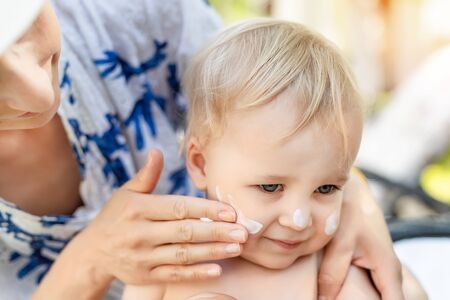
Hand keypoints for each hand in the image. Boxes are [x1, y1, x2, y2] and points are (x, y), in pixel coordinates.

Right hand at [35, 150, 246, 298]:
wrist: (93, 253)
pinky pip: (174, 275)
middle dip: (216, 232)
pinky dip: (195, 273)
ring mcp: (143, 257)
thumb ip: (146, 175)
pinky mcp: (145, 276)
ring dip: (212, 251)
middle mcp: (140, 233)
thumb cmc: (115, 217)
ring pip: (183, 254)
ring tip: (237, 248)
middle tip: (243, 232)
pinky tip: (217, 269)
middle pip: (185, 232)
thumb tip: (157, 151)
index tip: (230, 211)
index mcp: (138, 209)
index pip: (178, 208)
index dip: (205, 209)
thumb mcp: (126, 193)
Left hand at [318, 170, 403, 299]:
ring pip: (375, 294)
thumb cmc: (348, 211)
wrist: (350, 189)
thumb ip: (332, 274)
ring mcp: (380, 267)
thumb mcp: (339, 242)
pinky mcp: (369, 261)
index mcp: (388, 270)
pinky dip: (353, 290)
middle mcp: (389, 271)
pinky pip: (368, 284)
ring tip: (335, 295)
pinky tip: (335, 291)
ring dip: (359, 298)